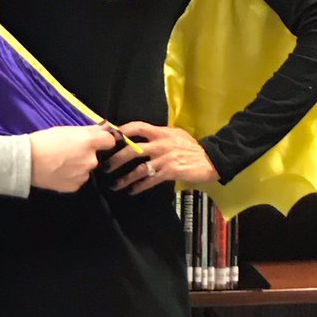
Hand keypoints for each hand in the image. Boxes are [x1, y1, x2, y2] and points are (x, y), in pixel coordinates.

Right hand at [29, 126, 117, 192]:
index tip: (96, 140)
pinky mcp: (75, 186)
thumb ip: (89, 129)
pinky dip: (71, 176)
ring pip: (86, 169)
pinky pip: (78, 179)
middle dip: (86, 154)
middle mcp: (91, 160)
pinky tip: (58, 171)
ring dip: (78, 166)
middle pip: (96, 156)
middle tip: (68, 151)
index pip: (109, 141)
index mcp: (89, 142)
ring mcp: (84, 175)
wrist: (27, 161)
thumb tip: (105, 127)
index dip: (103, 140)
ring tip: (60, 162)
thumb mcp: (66, 129)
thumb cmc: (43, 141)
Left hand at [104, 122, 219, 193]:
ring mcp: (165, 158)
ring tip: (115, 184)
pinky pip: (150, 180)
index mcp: (161, 132)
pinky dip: (139, 186)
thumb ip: (159, 134)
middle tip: (105, 167)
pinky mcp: (170, 171)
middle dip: (116, 159)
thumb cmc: (192, 147)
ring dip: (125, 178)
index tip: (110, 138)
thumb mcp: (175, 134)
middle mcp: (160, 143)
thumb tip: (141, 135)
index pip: (138, 127)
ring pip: (139, 168)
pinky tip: (132, 190)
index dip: (122, 131)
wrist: (210, 159)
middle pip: (133, 150)